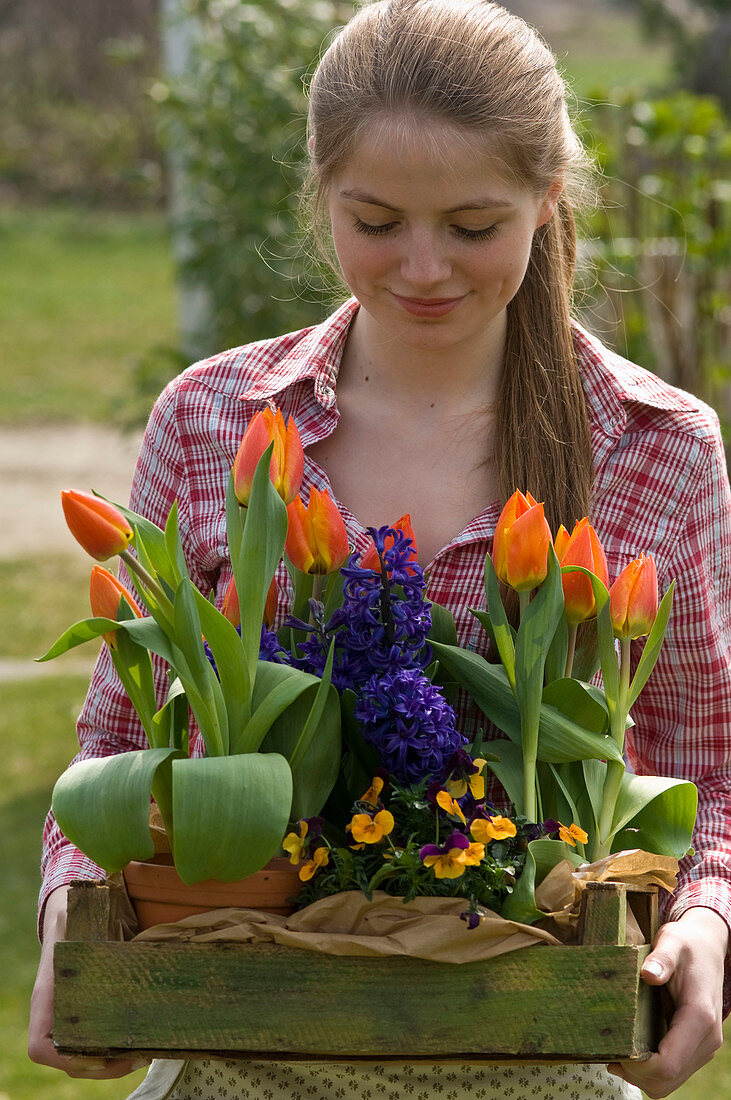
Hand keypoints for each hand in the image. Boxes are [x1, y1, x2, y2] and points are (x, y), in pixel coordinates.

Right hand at [28, 884, 147, 1078]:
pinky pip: (95, 1041)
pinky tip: (141, 1040)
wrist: (68, 909)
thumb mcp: (73, 915)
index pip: (41, 1046)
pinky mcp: (88, 1011)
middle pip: (70, 1060)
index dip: (64, 1059)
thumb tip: (91, 918)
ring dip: (112, 1062)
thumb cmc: (69, 913)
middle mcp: (56, 1013)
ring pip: (84, 1056)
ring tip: (146, 1053)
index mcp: (48, 997)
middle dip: (102, 1066)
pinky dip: (115, 1048)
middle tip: (138, 1057)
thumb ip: (78, 919)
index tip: (95, 1056)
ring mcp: (71, 1015)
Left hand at [608, 906, 727, 1097]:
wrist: (707, 947)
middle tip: (609, 1051)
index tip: (615, 1048)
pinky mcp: (695, 1046)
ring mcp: (703, 1046)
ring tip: (616, 1051)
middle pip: (667, 1080)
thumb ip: (662, 958)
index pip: (668, 1065)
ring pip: (669, 1082)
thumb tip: (648, 974)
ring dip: (641, 1075)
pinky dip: (649, 1070)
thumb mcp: (672, 942)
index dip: (638, 1066)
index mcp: (700, 1017)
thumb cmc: (686, 944)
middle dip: (635, 1073)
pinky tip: (629, 1050)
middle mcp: (707, 1038)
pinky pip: (672, 1072)